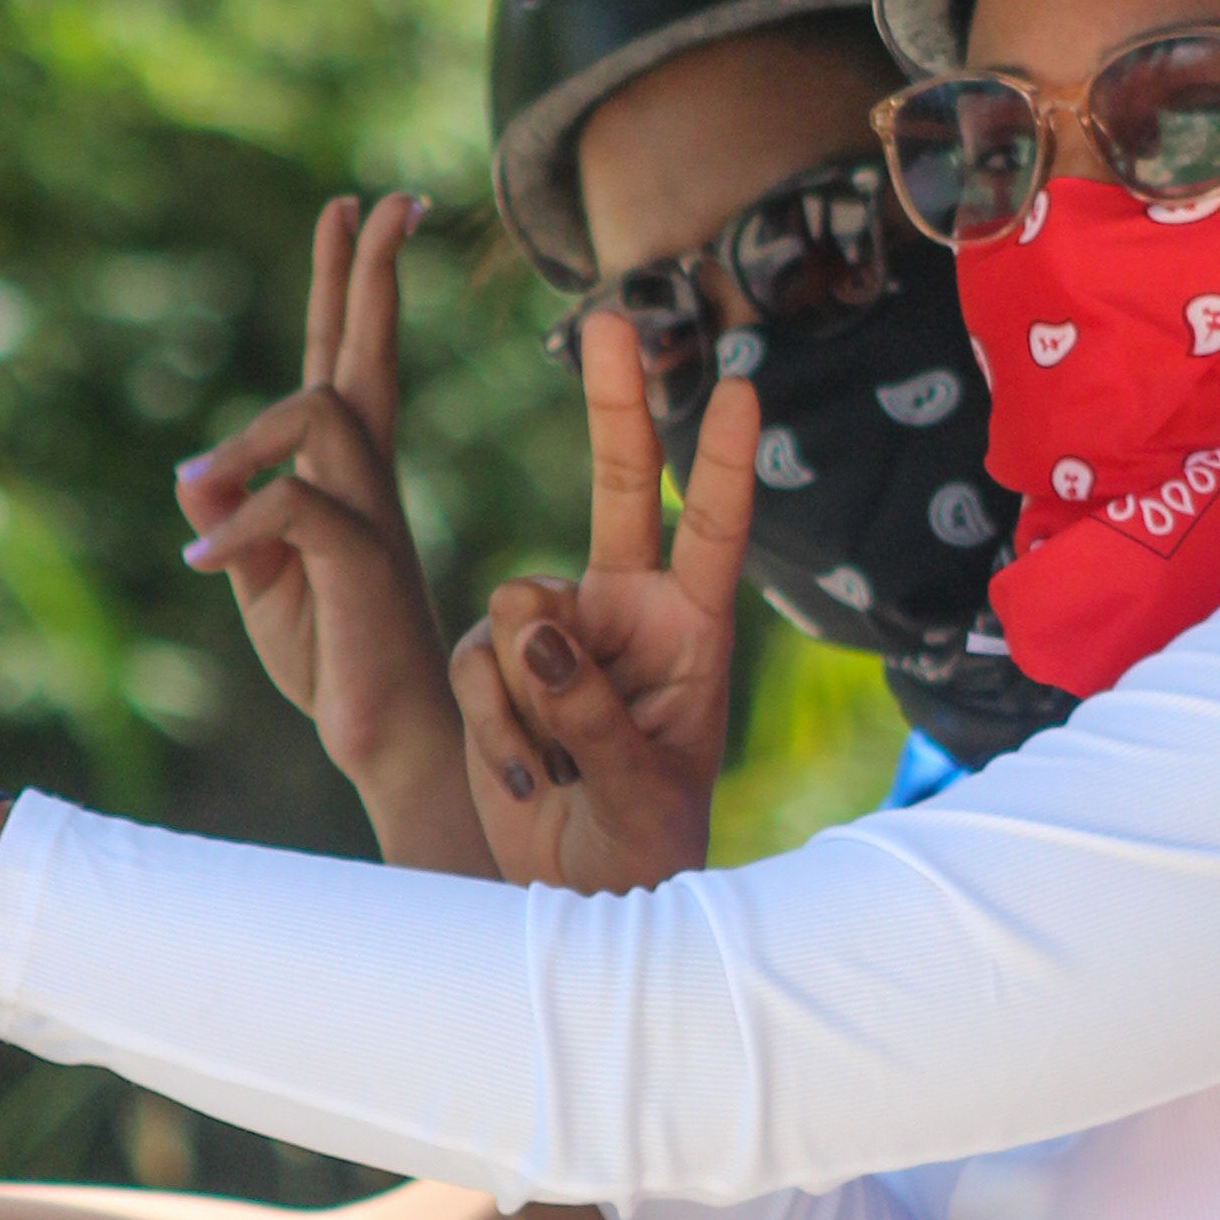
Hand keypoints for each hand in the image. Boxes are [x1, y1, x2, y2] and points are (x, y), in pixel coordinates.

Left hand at [176, 195, 475, 872]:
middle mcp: (368, 482)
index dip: (345, 285)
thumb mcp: (256, 582)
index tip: (353, 211)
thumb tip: (194, 471)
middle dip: (366, 274)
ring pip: (319, 410)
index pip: (344, 363)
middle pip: (364, 354)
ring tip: (202, 487)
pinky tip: (203, 565)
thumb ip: (230, 521)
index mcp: (346, 481)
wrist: (388, 739)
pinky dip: (238, 525)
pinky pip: (294, 502)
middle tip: (380, 198)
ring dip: (249, 439)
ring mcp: (372, 514)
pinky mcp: (362, 558)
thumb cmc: (333, 664)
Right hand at [451, 306, 757, 893]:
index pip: (714, 533)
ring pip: (521, 606)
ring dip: (532, 699)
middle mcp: (626, 614)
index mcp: (691, 634)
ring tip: (566, 771)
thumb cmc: (641, 850)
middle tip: (608, 322)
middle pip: (619, 488)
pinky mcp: (497, 663)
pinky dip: (498, 724)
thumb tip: (534, 625)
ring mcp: (557, 634)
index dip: (722, 462)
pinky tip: (531, 777)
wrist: (578, 896)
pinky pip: (480, 662)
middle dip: (614, 405)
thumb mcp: (637, 788)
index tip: (739, 385)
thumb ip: (589, 705)